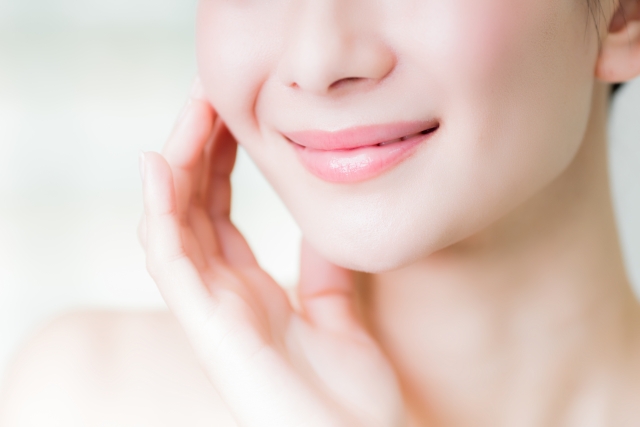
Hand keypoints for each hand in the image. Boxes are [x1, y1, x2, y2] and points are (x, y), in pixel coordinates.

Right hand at [139, 80, 405, 426]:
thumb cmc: (351, 395)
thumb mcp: (339, 313)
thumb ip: (322, 267)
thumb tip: (321, 222)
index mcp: (252, 293)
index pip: (220, 214)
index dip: (220, 163)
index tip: (235, 117)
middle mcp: (224, 297)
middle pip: (194, 210)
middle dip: (197, 151)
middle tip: (209, 98)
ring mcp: (211, 312)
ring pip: (175, 225)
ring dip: (176, 167)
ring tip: (191, 113)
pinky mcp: (208, 328)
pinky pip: (170, 262)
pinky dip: (159, 213)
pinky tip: (161, 167)